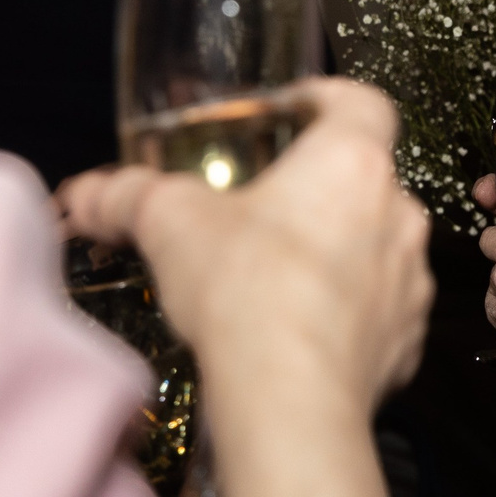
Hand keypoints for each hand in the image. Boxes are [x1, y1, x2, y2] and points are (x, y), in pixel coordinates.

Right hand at [60, 78, 433, 409]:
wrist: (291, 399)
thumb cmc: (243, 288)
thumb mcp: (167, 223)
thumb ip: (126, 196)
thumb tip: (84, 195)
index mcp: (352, 162)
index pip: (362, 101)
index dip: (328, 97)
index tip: (295, 108)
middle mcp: (398, 214)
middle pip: (367, 180)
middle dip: (319, 188)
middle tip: (266, 206)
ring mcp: (411, 283)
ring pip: (377, 249)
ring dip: (338, 254)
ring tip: (278, 277)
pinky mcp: (408, 344)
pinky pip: (379, 315)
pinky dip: (346, 317)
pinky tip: (298, 334)